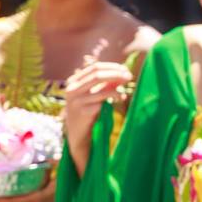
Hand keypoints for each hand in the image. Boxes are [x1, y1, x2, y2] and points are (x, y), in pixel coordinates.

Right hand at [63, 58, 133, 173]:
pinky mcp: (83, 113)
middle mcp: (72, 89)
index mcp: (73, 82)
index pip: (94, 67)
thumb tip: (123, 73)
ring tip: (125, 92)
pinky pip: (103, 102)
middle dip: (116, 74)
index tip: (125, 70)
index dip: (112, 67)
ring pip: (101, 88)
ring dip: (118, 87)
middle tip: (129, 76)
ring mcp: (76, 101)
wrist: (78, 134)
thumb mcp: (96, 95)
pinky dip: (115, 97)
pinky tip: (121, 99)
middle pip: (97, 74)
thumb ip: (106, 84)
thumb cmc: (88, 112)